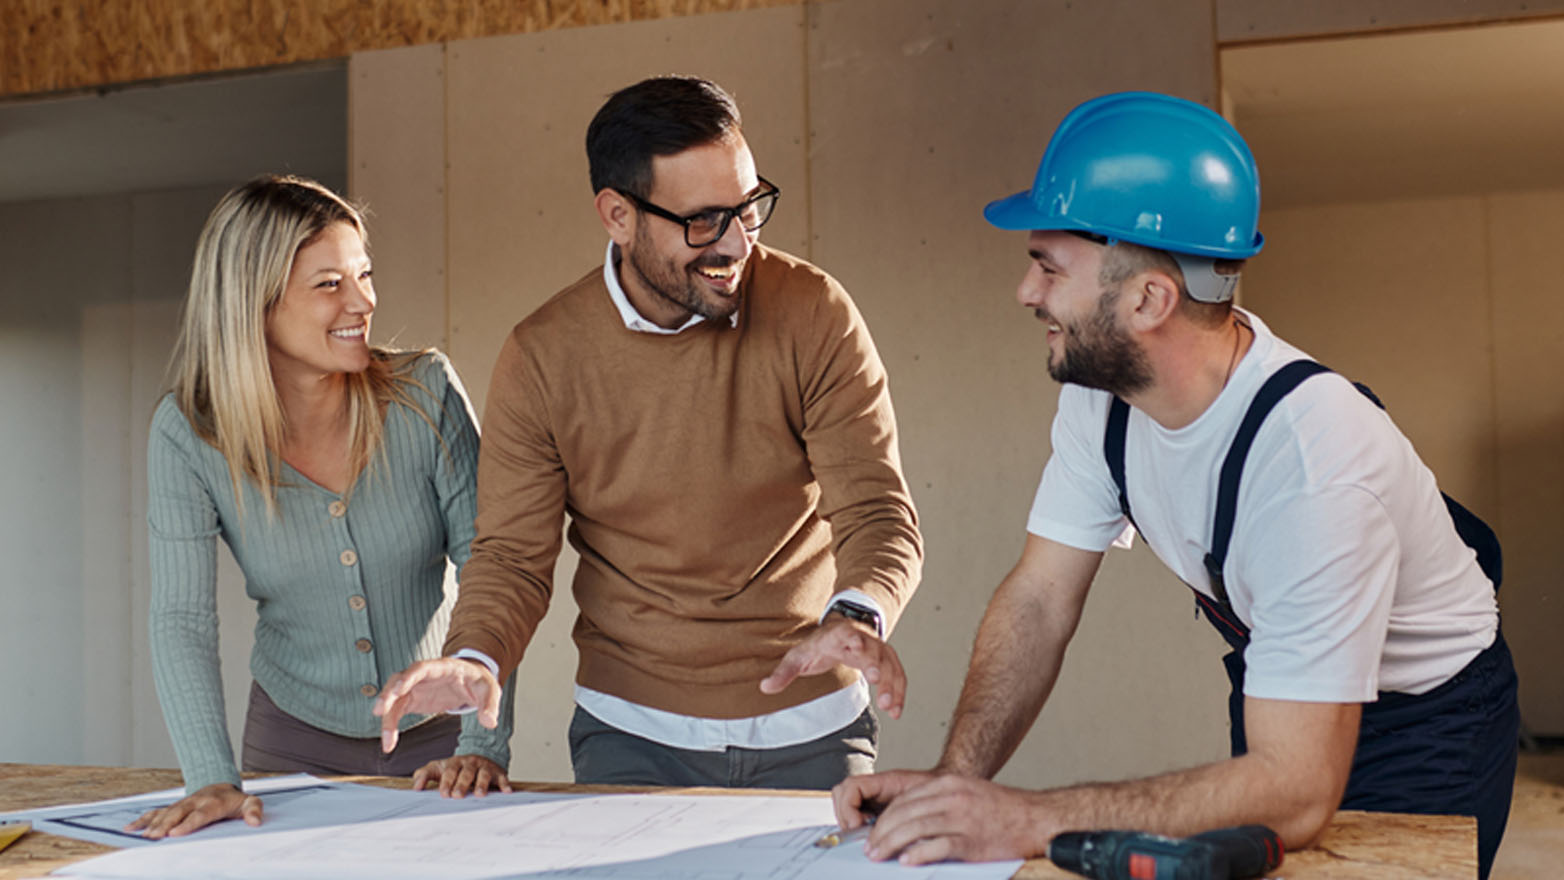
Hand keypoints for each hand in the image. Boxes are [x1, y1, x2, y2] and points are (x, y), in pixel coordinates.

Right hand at [123, 782, 261, 838]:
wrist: (221, 785)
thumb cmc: (234, 800)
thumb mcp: (250, 802)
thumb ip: (254, 810)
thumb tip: (255, 822)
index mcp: (212, 803)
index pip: (199, 814)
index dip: (188, 823)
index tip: (176, 833)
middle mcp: (194, 802)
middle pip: (177, 814)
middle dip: (165, 825)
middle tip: (154, 838)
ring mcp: (181, 804)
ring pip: (164, 814)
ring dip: (152, 825)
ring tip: (143, 838)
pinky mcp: (173, 807)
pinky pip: (155, 812)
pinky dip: (142, 820)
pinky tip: (129, 829)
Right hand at [374, 657, 500, 752]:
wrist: (471, 681)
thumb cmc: (478, 681)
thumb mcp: (490, 690)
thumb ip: (490, 705)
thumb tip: (490, 721)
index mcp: (442, 668)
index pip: (421, 668)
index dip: (408, 677)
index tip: (397, 689)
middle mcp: (423, 675)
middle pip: (399, 680)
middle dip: (388, 695)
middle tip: (380, 711)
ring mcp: (415, 687)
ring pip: (393, 698)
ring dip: (387, 717)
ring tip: (387, 739)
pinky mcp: (412, 700)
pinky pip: (395, 711)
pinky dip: (391, 726)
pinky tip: (389, 743)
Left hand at [412, 754, 512, 798]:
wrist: (478, 758)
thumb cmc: (455, 769)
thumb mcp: (438, 769)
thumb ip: (424, 775)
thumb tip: (415, 787)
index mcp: (454, 763)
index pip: (449, 771)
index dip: (446, 782)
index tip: (443, 793)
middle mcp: (470, 763)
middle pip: (466, 772)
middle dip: (461, 784)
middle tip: (457, 795)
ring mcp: (484, 767)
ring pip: (483, 774)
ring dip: (481, 784)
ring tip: (479, 794)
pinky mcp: (497, 772)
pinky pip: (502, 777)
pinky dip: (504, 784)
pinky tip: (506, 791)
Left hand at [759, 617, 906, 718]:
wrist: (840, 631)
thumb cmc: (818, 646)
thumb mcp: (798, 657)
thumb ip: (783, 673)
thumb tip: (765, 687)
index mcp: (838, 636)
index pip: (847, 634)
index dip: (853, 638)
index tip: (857, 645)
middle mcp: (861, 639)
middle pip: (873, 649)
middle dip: (877, 664)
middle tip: (878, 682)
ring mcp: (877, 649)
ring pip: (889, 664)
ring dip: (891, 684)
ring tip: (890, 707)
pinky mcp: (885, 660)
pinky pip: (897, 675)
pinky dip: (899, 691)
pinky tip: (896, 711)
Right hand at [830, 768, 935, 829]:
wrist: (950, 789)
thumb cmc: (941, 792)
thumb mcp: (924, 801)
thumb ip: (905, 812)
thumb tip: (883, 829)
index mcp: (886, 781)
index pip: (851, 787)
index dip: (848, 808)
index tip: (858, 825)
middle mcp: (876, 786)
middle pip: (841, 793)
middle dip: (844, 814)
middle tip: (858, 830)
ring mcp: (873, 795)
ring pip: (843, 801)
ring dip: (847, 817)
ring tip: (865, 829)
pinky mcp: (874, 805)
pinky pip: (853, 810)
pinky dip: (854, 821)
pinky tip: (870, 830)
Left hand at [855, 773, 1045, 864]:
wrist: (1036, 818)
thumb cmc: (1002, 810)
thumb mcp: (966, 793)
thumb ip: (938, 803)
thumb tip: (909, 821)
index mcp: (949, 785)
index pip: (904, 800)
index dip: (883, 817)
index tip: (873, 832)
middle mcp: (953, 797)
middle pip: (904, 813)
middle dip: (882, 832)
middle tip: (871, 848)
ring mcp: (963, 818)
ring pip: (915, 828)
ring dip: (892, 844)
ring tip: (880, 856)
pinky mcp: (972, 841)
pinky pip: (938, 846)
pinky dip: (919, 854)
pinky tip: (907, 861)